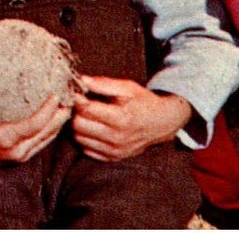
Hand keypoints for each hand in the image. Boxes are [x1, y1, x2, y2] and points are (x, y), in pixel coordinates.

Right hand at [0, 92, 69, 166]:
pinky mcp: (20, 157)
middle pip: (47, 133)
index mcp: (6, 140)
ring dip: (58, 125)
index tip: (56, 95)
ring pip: (47, 140)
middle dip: (60, 117)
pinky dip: (50, 131)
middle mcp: (17, 151)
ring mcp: (20, 156)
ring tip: (67, 108)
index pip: (34, 125)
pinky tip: (55, 120)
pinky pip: (41, 144)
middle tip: (71, 100)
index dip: (48, 111)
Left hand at [72, 77, 191, 160]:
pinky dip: (86, 138)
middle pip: (78, 126)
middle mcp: (117, 137)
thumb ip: (103, 84)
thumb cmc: (143, 102)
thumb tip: (81, 80)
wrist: (161, 124)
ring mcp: (114, 150)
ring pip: (79, 138)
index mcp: (121, 118)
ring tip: (88, 116)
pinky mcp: (112, 157)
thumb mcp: (127, 87)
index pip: (86, 110)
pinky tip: (93, 128)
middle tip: (82, 104)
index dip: (78, 98)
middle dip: (77, 112)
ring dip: (79, 126)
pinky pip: (86, 150)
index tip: (77, 92)